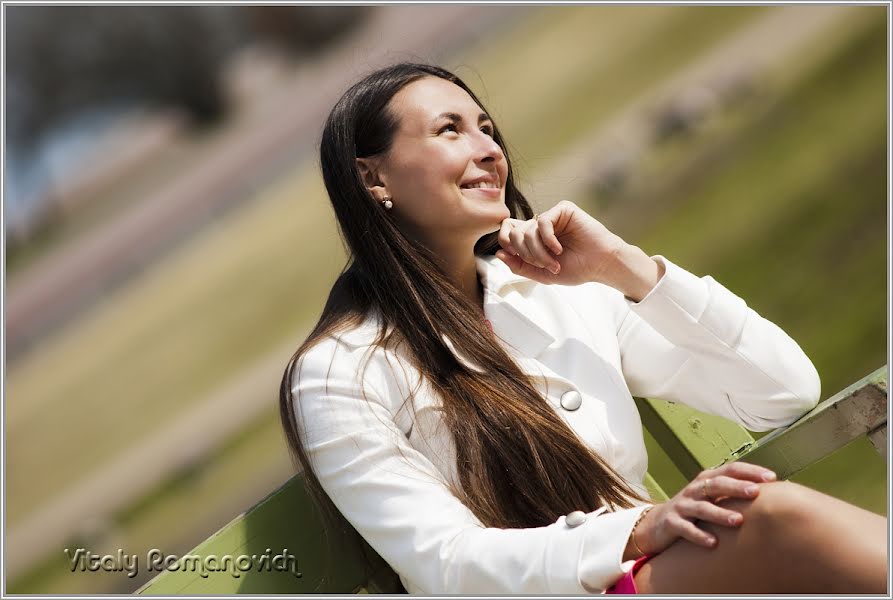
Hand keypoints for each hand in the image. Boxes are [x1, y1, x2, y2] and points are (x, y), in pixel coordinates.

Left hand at [495, 201, 658, 296]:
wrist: (601, 265)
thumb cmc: (576, 269)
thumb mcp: (542, 274)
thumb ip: (519, 266)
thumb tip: (498, 254)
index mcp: (534, 238)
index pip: (507, 233)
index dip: (507, 246)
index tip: (522, 261)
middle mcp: (540, 225)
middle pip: (514, 233)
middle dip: (525, 254)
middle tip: (543, 265)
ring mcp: (552, 216)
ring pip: (527, 229)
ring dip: (538, 252)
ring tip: (553, 262)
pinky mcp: (563, 210)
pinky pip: (542, 221)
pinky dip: (547, 239)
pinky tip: (558, 249)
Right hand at [629, 462, 777, 557]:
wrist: (657, 524)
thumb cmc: (693, 510)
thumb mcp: (710, 497)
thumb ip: (733, 494)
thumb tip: (772, 494)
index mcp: (706, 480)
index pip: (730, 469)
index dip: (749, 471)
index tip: (771, 477)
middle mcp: (694, 490)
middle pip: (716, 484)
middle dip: (736, 487)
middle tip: (755, 492)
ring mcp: (682, 506)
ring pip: (702, 508)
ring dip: (720, 514)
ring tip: (737, 521)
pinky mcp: (672, 523)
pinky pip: (686, 529)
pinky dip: (699, 535)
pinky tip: (713, 543)